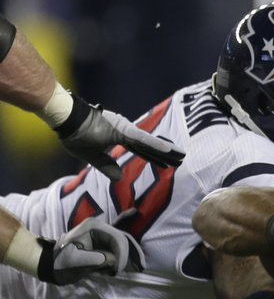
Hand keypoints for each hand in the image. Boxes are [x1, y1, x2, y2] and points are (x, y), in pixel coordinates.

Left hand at [37, 217, 144, 284]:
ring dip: (131, 253)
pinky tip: (135, 213)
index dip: (122, 255)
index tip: (116, 271)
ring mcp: (100, 232)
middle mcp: (99, 226)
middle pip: (123, 238)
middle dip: (128, 255)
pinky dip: (126, 242)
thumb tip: (115, 261)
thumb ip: (100, 259)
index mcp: (94, 226)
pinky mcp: (100, 240)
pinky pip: (118, 239)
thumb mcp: (79, 261)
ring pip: (123, 240)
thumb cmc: (61, 263)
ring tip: (139, 266)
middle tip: (125, 271)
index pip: (117, 238)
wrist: (49, 265)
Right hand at [57, 95, 184, 179]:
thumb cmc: (74, 134)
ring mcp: (126, 130)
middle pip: (150, 147)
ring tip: (182, 155)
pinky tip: (170, 150)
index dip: (154, 158)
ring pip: (151, 143)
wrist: (65, 119)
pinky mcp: (124, 130)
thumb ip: (105, 166)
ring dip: (167, 150)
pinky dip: (157, 145)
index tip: (167, 164)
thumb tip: (119, 178)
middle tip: (181, 160)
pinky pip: (143, 139)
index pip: (141, 150)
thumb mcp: (91, 156)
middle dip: (166, 155)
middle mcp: (126, 132)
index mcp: (118, 137)